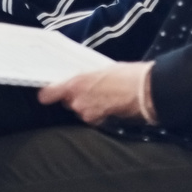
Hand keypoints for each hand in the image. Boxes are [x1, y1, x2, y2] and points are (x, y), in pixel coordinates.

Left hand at [39, 62, 153, 126]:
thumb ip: (87, 77)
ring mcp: (87, 113)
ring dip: (87, 105)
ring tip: (104, 96)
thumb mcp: (103, 69)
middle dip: (76, 96)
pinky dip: (97, 113)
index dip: (48, 94)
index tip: (46, 94)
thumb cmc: (127, 74)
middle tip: (91, 88)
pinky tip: (109, 105)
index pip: (50, 93)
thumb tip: (81, 81)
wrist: (145, 91)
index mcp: (76, 83)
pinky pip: (91, 117)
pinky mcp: (97, 122)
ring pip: (80, 109)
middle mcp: (77, 101)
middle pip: (68, 101)